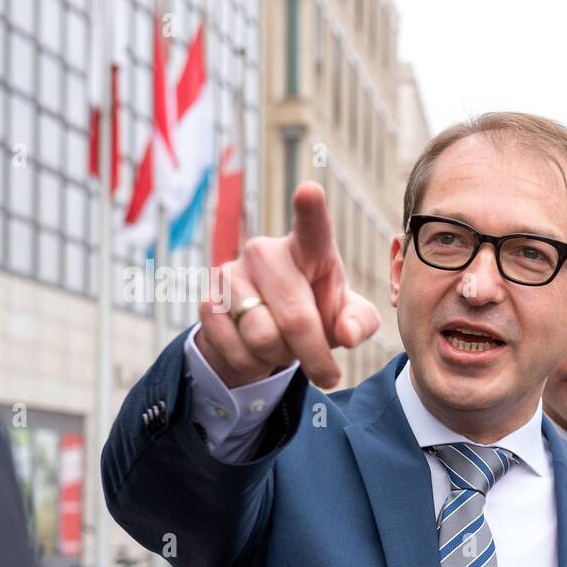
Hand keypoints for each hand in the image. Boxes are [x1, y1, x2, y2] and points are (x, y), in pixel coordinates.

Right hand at [198, 182, 380, 389]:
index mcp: (310, 249)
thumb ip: (359, 323)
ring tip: (284, 346)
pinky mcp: (208, 301)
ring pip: (264, 339)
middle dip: (315, 356)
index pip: (312, 227)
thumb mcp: (349, 319)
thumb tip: (346, 335)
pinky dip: (255, 365)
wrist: (268, 333)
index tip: (310, 191)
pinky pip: (238, 351)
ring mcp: (232, 273)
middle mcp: (266, 252)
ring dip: (281, 358)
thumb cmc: (318, 314)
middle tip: (328, 375)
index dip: (310, 209)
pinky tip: (257, 351)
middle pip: (296, 318)